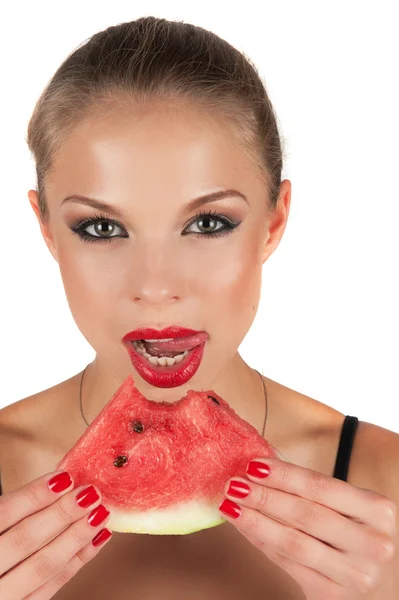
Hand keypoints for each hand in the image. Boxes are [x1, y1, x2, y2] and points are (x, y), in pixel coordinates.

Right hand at [0, 471, 111, 599]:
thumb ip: (14, 510)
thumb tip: (60, 481)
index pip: (3, 513)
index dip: (34, 495)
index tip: (64, 478)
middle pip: (24, 540)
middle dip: (61, 514)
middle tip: (90, 493)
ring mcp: (3, 596)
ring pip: (42, 566)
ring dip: (76, 537)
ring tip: (101, 513)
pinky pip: (53, 586)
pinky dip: (78, 560)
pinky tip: (98, 537)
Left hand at [218, 457, 396, 598]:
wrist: (363, 573)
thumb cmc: (347, 527)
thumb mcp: (339, 502)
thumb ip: (304, 482)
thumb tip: (260, 455)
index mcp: (379, 510)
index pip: (323, 487)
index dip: (285, 475)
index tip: (253, 464)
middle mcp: (374, 544)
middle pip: (306, 515)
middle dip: (264, 497)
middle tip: (234, 483)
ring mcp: (356, 574)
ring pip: (293, 542)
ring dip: (256, 521)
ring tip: (230, 504)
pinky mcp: (333, 595)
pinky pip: (287, 563)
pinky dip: (260, 541)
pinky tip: (243, 526)